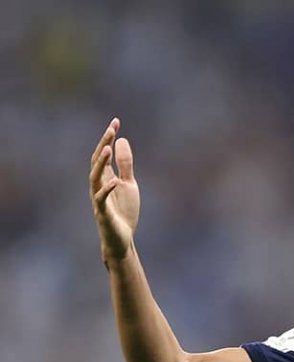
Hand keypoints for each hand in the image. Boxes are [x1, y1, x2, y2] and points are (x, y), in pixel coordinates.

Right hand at [90, 118, 139, 260]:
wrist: (122, 239)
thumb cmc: (124, 211)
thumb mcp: (129, 183)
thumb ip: (125, 164)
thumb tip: (122, 140)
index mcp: (105, 177)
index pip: (103, 154)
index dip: (108, 138)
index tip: (116, 121)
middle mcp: (98, 185)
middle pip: (97, 161)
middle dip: (103, 145)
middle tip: (111, 129)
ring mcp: (99, 199)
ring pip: (94, 178)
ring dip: (100, 163)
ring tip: (107, 148)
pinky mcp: (103, 213)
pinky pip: (101, 200)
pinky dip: (107, 189)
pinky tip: (115, 180)